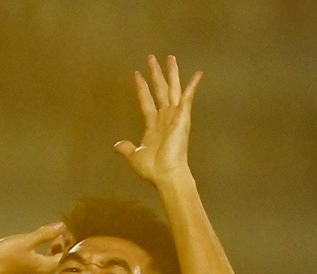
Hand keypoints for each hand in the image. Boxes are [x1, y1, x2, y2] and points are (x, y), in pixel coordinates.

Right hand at [0, 222, 71, 273]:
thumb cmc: (5, 256)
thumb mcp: (26, 241)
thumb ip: (46, 234)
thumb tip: (62, 227)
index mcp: (45, 267)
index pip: (63, 255)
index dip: (64, 242)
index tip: (61, 231)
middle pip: (54, 261)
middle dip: (55, 248)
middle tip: (54, 235)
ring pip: (43, 265)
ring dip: (44, 254)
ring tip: (41, 242)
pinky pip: (33, 269)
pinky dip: (35, 259)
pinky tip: (28, 252)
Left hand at [115, 54, 200, 186]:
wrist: (165, 174)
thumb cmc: (152, 169)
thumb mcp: (134, 156)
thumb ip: (127, 148)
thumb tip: (117, 144)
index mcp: (153, 125)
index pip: (146, 101)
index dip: (141, 88)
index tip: (136, 74)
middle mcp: (165, 118)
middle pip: (160, 90)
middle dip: (156, 74)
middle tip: (152, 58)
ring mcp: (174, 116)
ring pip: (172, 89)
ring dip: (171, 73)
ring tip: (169, 57)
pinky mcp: (183, 117)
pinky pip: (187, 98)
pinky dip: (192, 85)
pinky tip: (198, 73)